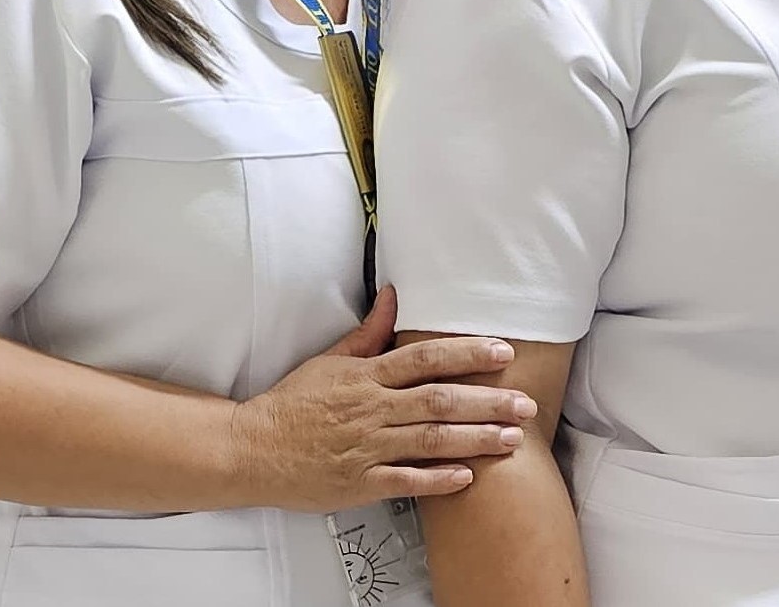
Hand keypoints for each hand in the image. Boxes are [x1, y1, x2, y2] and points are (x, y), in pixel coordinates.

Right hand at [229, 286, 538, 511]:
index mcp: (367, 376)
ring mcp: (367, 448)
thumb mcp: (330, 360)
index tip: (503, 352)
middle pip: (439, 400)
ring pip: (431, 440)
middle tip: (525, 403)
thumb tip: (393, 295)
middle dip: (488, 401)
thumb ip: (368, 333)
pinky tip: (468, 477)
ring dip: (476, 439)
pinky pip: (405, 482)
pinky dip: (437, 480)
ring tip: (512, 440)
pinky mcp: (360, 484)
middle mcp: (372, 410)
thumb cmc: (293, 403)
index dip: (467, 353)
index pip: (425, 358)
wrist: (253, 449)